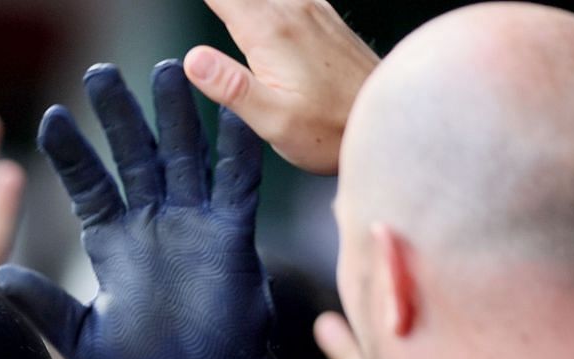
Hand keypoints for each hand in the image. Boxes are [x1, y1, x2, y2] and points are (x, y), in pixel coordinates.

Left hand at [0, 62, 278, 358]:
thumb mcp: (84, 339)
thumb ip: (46, 305)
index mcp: (114, 243)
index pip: (88, 184)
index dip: (71, 152)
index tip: (52, 118)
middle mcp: (152, 224)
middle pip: (134, 154)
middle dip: (119, 114)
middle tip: (101, 72)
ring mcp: (193, 225)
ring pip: (184, 155)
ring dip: (175, 114)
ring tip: (167, 69)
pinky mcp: (232, 236)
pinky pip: (236, 183)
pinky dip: (237, 148)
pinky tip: (233, 110)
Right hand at [184, 0, 377, 174]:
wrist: (388, 121)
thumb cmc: (330, 130)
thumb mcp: (274, 121)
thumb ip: (232, 87)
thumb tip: (193, 60)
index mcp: (270, 31)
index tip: (185, 6)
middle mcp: (291, 9)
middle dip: (219, 1)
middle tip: (207, 11)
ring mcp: (310, 8)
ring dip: (239, 2)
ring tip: (221, 10)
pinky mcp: (321, 16)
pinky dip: (260, 1)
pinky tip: (254, 9)